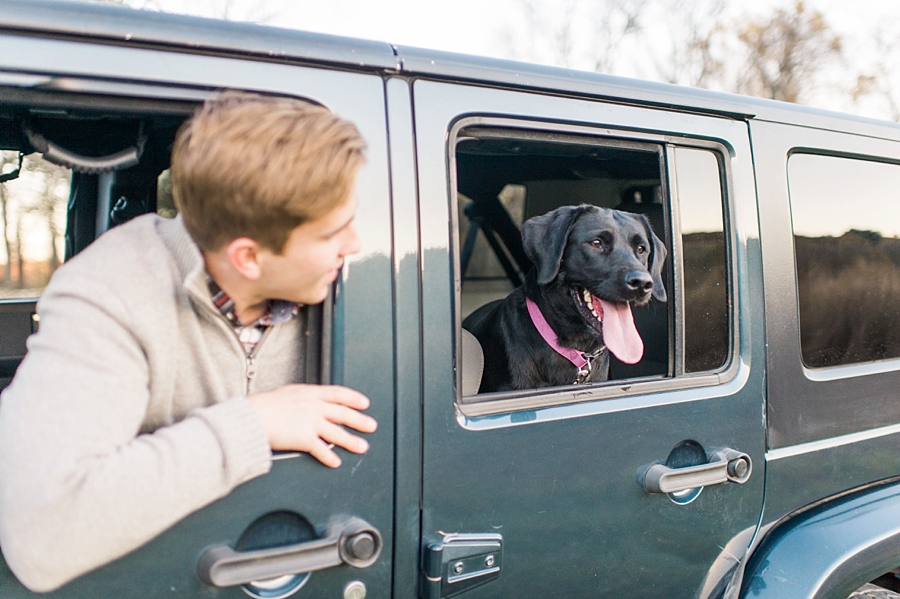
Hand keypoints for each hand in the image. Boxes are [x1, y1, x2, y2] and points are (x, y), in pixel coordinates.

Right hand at [247, 384, 376, 467]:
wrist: (251, 418)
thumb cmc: (263, 407)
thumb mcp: (287, 394)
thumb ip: (302, 398)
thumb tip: (309, 402)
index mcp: (309, 393)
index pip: (338, 393)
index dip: (353, 398)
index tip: (364, 403)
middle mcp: (313, 406)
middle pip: (343, 413)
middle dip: (359, 420)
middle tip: (371, 425)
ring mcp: (310, 422)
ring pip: (337, 433)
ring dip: (352, 441)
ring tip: (362, 447)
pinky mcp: (304, 438)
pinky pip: (322, 449)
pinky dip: (330, 457)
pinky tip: (336, 462)